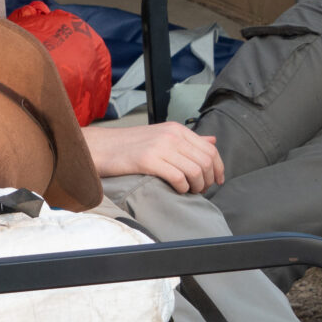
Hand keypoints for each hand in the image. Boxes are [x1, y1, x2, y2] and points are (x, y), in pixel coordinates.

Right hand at [83, 121, 224, 193]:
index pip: (210, 149)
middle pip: (206, 161)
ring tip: (189, 191)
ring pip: (195, 170)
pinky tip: (177, 190)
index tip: (218, 181)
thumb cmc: (132, 146)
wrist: (103, 147)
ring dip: (197, 186)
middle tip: (201, 190)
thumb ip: (189, 140)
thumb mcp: (163, 136)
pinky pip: (178, 177)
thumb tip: (213, 140)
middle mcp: (172, 135)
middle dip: (208, 180)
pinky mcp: (148, 160)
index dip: (219, 168)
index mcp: (177, 129)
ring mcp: (160, 147)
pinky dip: (183, 188)